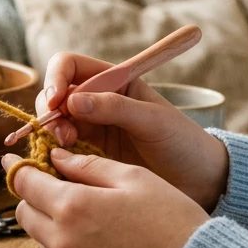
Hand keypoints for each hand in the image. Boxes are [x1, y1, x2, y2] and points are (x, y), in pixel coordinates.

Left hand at [4, 149, 208, 247]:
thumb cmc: (171, 217)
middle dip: (34, 197)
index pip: (25, 183)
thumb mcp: (133, 177)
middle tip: (56, 187)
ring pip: (42, 242)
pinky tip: (100, 245)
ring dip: (52, 225)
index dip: (17, 168)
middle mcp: (62, 243)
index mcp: (72, 207)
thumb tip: (55, 159)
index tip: (12, 161)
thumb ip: (87, 165)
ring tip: (87, 218)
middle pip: (26, 214)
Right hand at [37, 52, 229, 210]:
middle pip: (54, 95)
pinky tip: (63, 164)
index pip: (70, 66)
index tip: (55, 100)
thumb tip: (73, 101)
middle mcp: (96, 101)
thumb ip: (115, 108)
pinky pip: (59, 150)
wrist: (197, 180)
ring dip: (51, 133)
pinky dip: (54, 154)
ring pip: (53, 123)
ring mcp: (90, 128)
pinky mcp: (87, 155)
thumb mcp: (153, 120)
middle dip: (50, 111)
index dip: (56, 78)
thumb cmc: (182, 142)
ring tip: (66, 149)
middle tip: (62, 134)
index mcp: (113, 81)